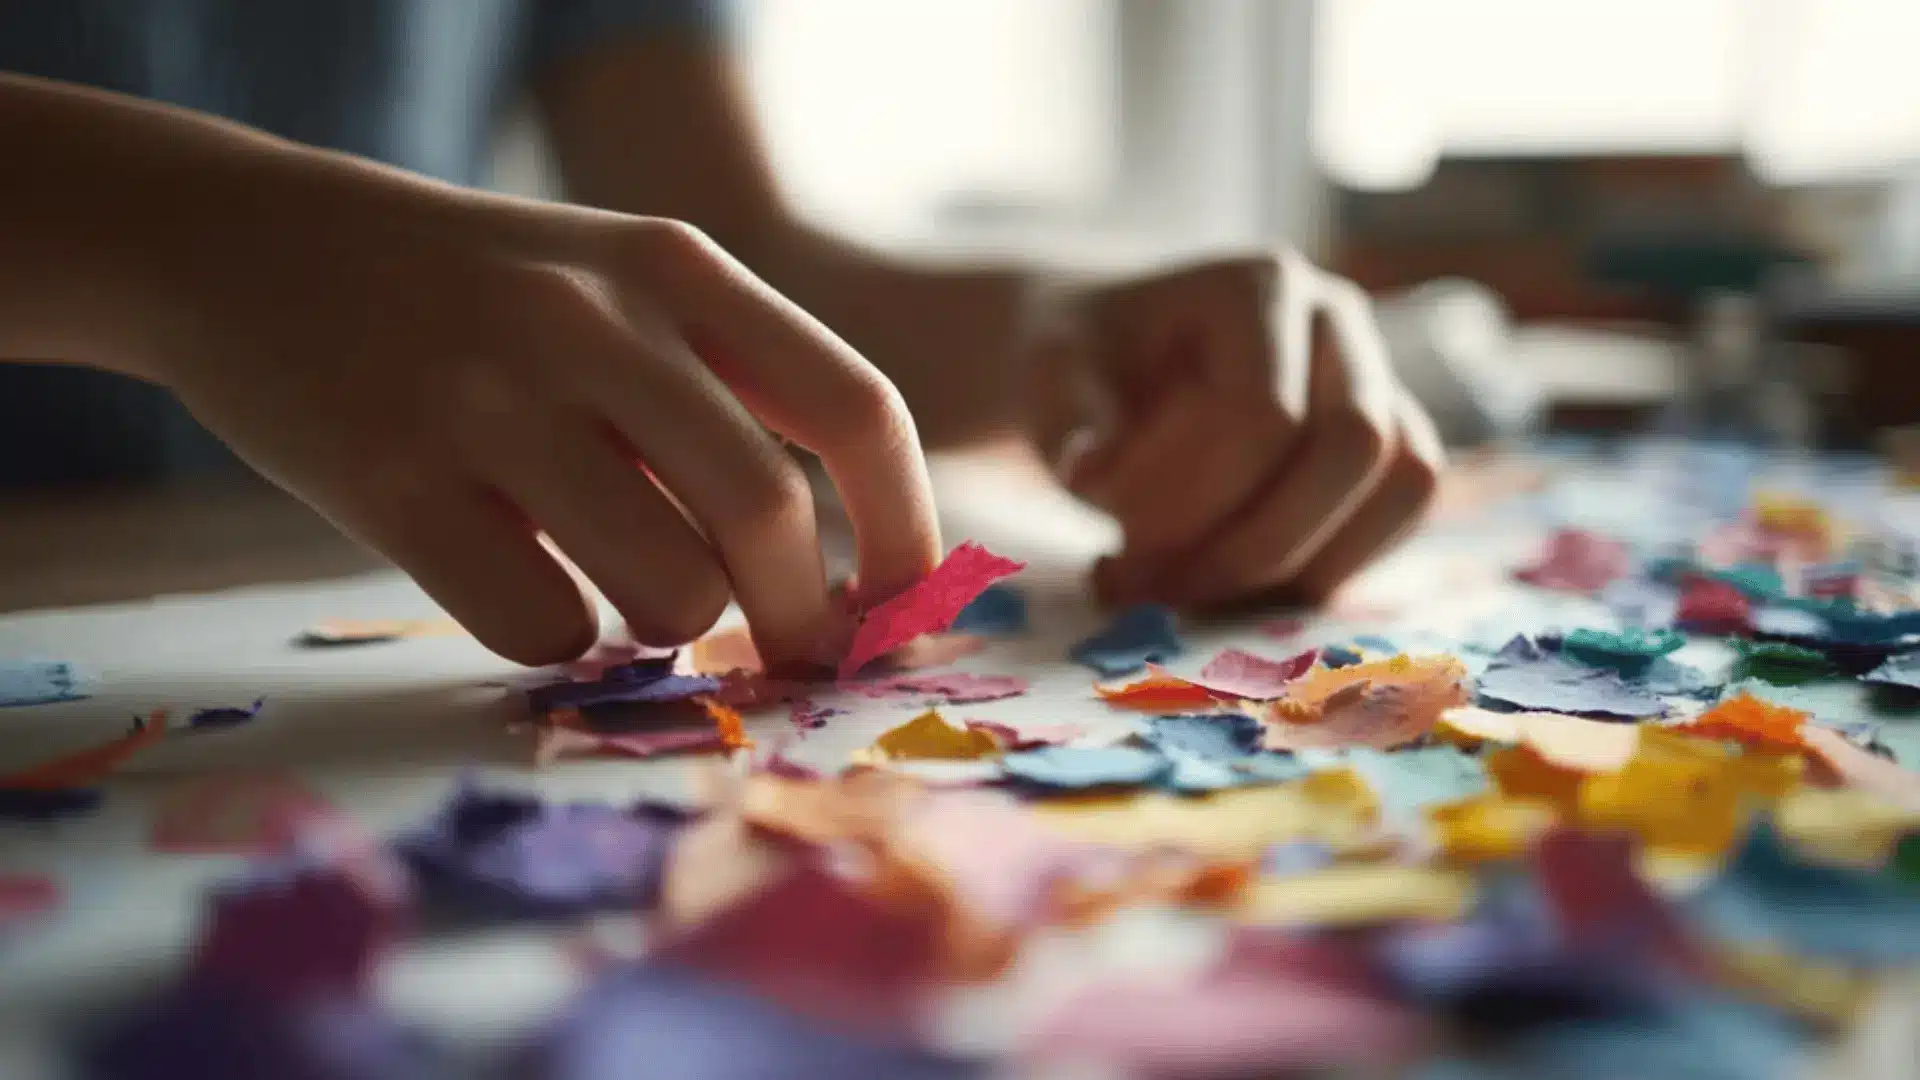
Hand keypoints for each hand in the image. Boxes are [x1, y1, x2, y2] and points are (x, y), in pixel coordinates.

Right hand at [149, 167, 939, 667]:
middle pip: (768, 515)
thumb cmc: (471, 291)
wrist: (243, 243)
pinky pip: (541, 627)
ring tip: (618, 587)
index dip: (906, 532)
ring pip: (666, 589)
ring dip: (667, 627)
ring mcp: (487, 400)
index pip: (857, 409)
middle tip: (783, 650)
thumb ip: (724, 389)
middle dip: (801, 617)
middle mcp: (594, 322)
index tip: (897, 607)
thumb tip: (834, 575)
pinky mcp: (389, 483)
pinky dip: (556, 640)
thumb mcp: (614, 281)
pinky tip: (518, 583)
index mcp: (676, 268)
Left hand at [1024, 251, 1442, 610]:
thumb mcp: (1048, 378)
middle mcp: (1336, 320)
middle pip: (1357, 442)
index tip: (1113, 550)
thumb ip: (1067, 416)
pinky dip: (1327, 573)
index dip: (1194, 503)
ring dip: (1306, 567)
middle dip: (1257, 544)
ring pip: (1406, 482)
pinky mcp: (1387, 445)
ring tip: (1198, 596)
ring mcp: (1375, 378)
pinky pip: (1400, 517)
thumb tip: (1094, 467)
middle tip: (1159, 592)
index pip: (1264, 412)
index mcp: (1258, 285)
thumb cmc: (1079, 370)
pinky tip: (1233, 592)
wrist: (1104, 369)